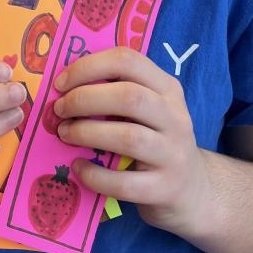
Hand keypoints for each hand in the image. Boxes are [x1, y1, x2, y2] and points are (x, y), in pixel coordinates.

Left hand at [52, 47, 210, 238]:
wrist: (192, 192)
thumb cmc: (156, 143)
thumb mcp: (148, 111)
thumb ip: (117, 94)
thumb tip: (63, 88)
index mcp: (167, 89)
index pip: (128, 61)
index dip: (89, 67)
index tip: (61, 82)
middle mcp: (175, 117)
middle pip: (129, 97)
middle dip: (85, 99)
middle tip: (59, 110)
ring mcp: (173, 154)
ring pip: (128, 137)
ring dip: (87, 133)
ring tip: (65, 134)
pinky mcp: (165, 188)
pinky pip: (125, 182)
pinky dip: (95, 175)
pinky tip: (79, 168)